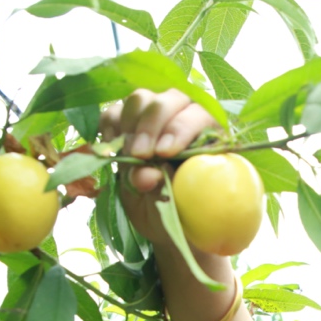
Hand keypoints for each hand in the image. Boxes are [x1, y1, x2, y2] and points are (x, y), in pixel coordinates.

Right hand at [98, 89, 218, 246]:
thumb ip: (163, 191)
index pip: (198, 115)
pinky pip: (114, 111)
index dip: (180, 129)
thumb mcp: (176, 211)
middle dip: (151, 125)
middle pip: (168, 99)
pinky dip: (110, 128)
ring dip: (131, 125)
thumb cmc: (181, 215)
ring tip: (130, 156)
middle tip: (140, 154)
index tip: (164, 152)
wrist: (163, 221)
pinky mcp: (127, 123)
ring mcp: (154, 117)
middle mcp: (184, 116)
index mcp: (210, 134)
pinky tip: (115, 150)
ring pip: (141, 99)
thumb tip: (146, 175)